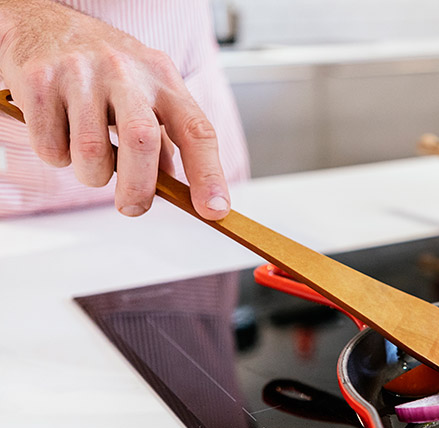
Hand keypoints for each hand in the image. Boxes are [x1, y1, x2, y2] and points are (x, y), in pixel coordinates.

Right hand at [0, 0, 229, 219]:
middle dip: (138, 188)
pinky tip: (58, 132)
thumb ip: (164, 137)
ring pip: (91, 154)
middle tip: (132, 206)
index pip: (196, 130)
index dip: (209, 174)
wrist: (39, 22)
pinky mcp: (40, 81)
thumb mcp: (145, 92)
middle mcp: (126, 71)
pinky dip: (56, 156)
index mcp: (162, 78)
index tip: (214, 209)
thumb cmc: (102, 67)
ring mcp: (81, 73)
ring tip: (88, 157)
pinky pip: (51, 148)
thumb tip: (177, 184)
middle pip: (142, 142)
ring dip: (91, 174)